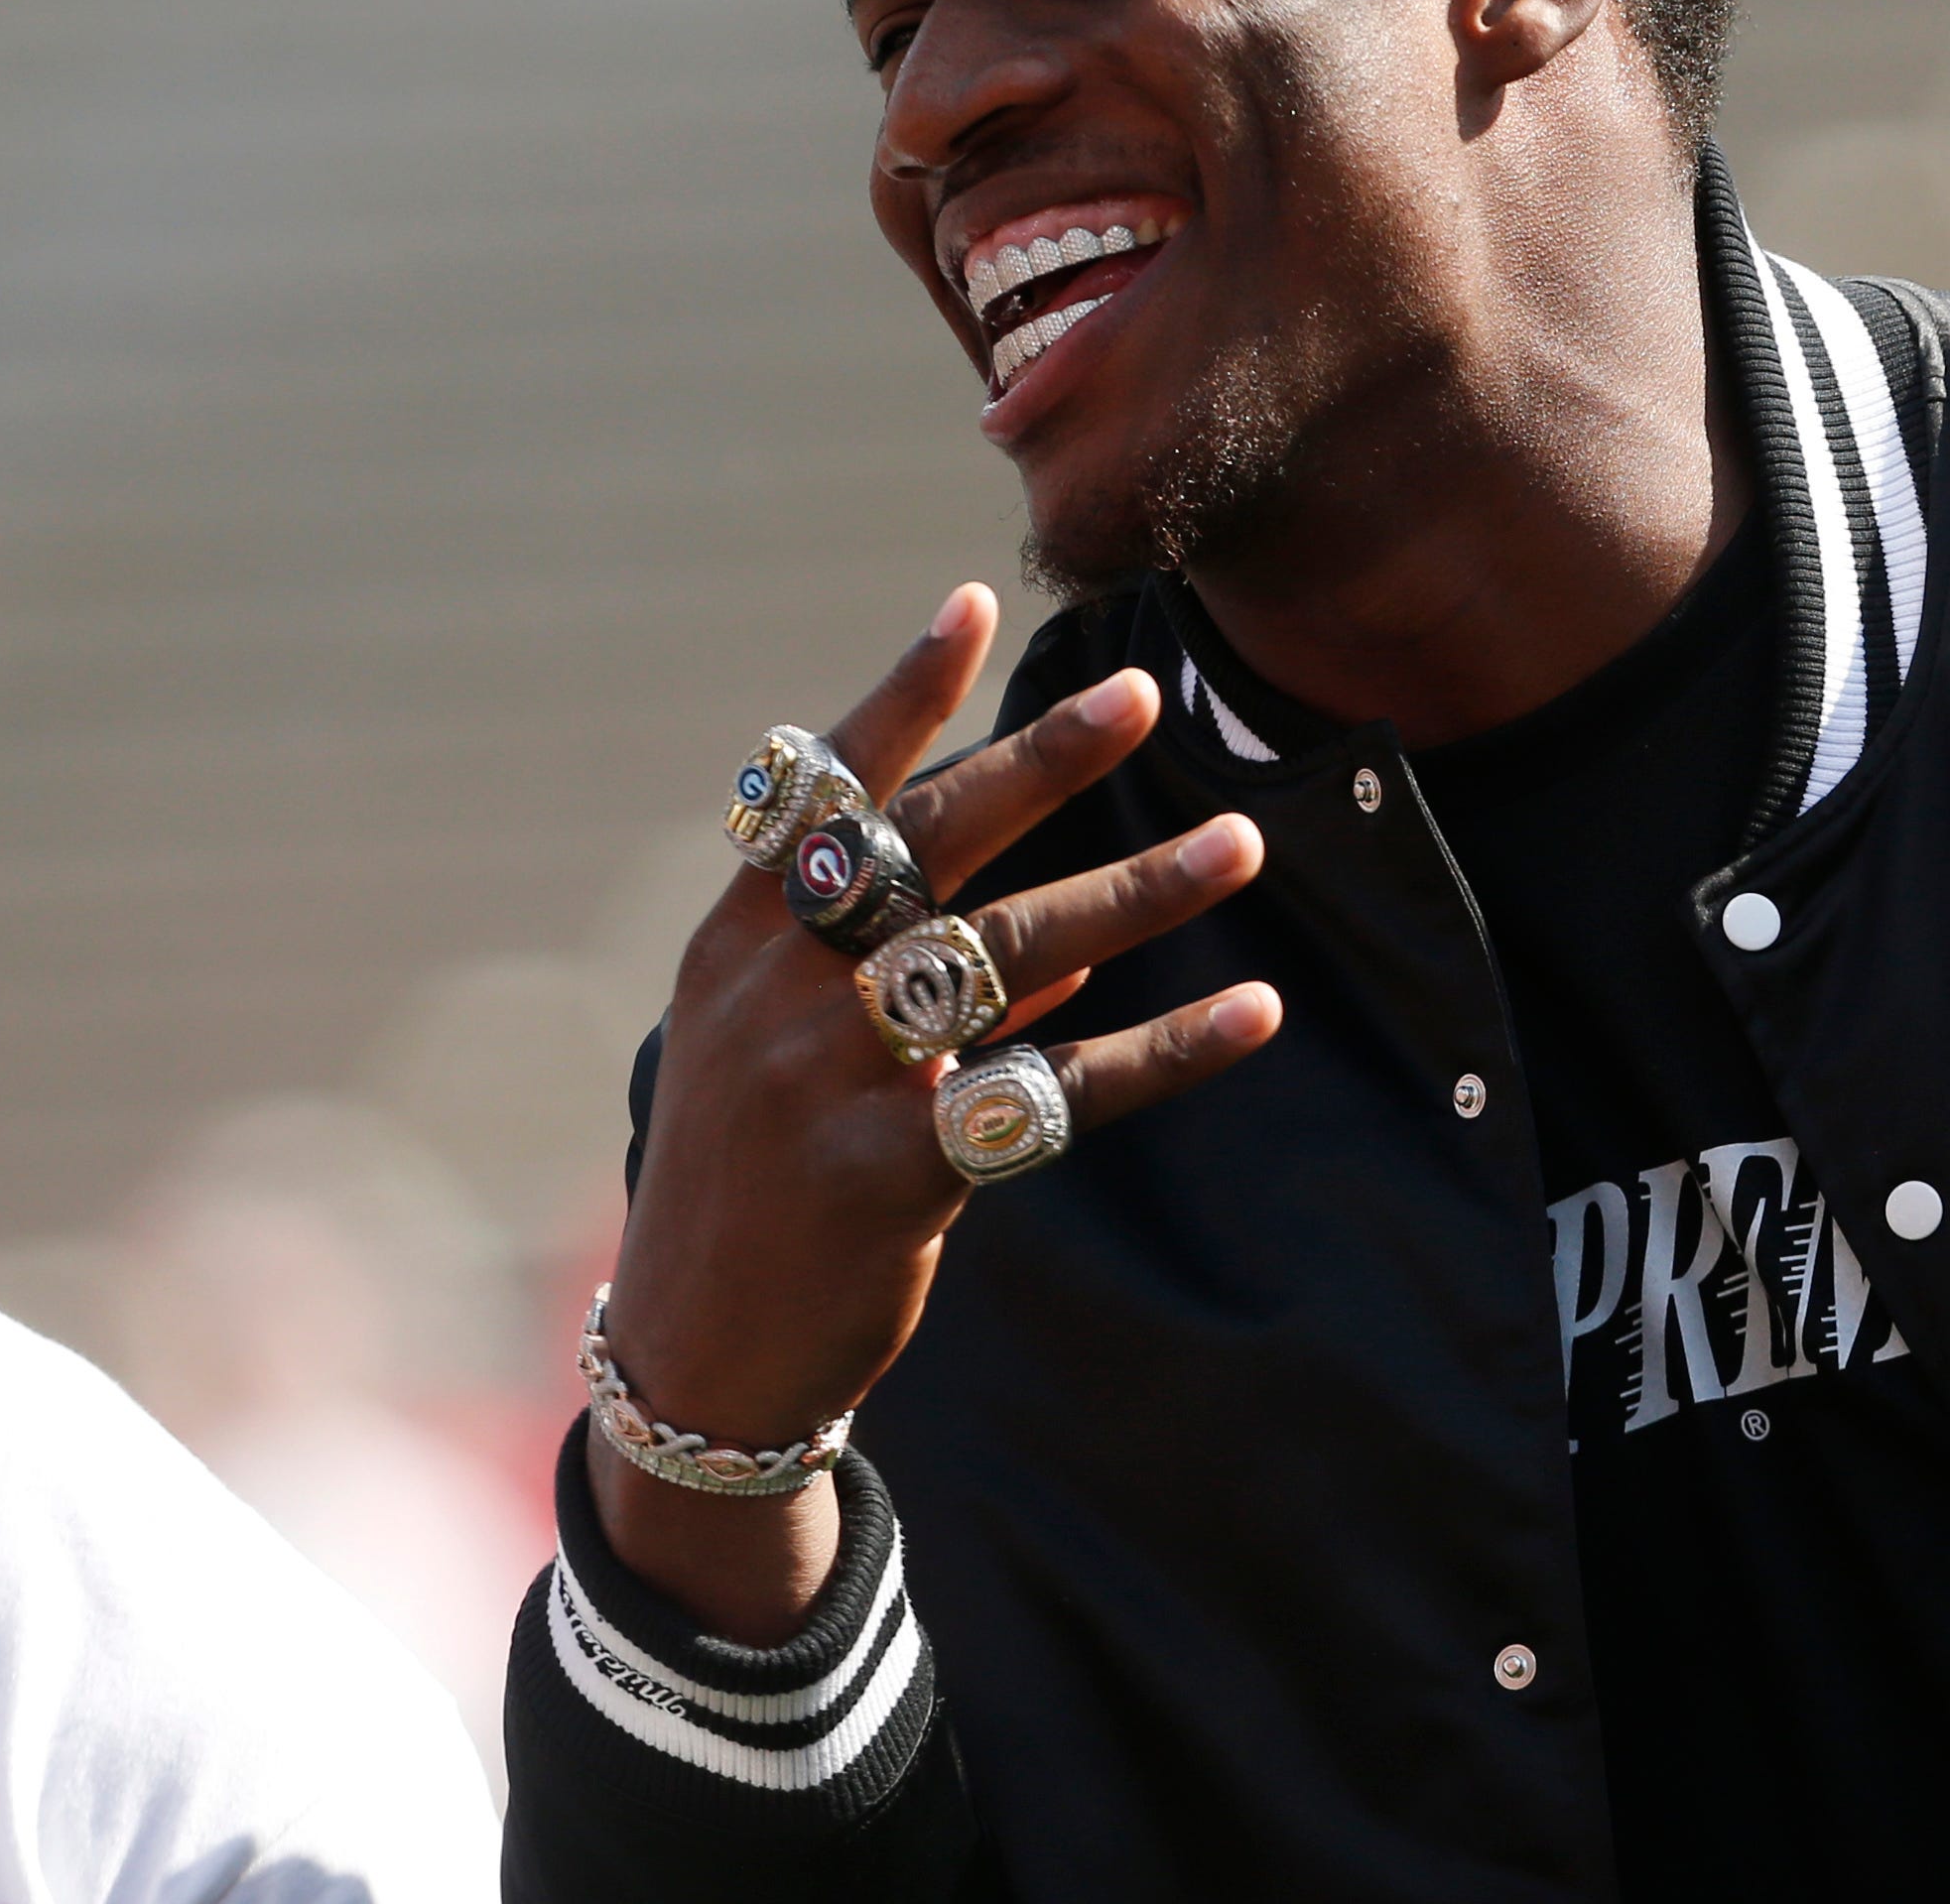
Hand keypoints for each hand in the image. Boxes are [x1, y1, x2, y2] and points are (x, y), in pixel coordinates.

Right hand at [588, 585, 1280, 1640]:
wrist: (695, 1350)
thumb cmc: (755, 1171)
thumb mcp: (780, 1047)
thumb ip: (901, 975)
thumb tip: (1075, 944)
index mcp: (740, 938)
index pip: (827, 792)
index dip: (904, 696)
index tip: (974, 599)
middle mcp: (778, 992)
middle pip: (932, 850)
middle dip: (1044, 763)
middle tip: (1145, 694)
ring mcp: (833, 1081)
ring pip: (1014, 954)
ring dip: (1141, 889)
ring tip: (1246, 839)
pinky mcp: (898, 1174)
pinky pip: (1060, 1094)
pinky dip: (1166, 1049)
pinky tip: (1254, 1011)